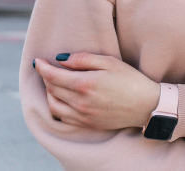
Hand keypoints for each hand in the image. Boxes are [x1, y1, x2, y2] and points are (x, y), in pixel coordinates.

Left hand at [33, 52, 159, 129]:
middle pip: (52, 89)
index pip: (53, 75)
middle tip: (47, 68)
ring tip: (53, 83)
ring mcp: (82, 115)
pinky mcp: (86, 124)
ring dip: (49, 93)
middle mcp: (80, 102)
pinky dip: (56, 106)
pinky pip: (62, 117)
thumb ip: (83, 59)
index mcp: (85, 84)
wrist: (147, 105)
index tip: (37, 61)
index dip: (42, 67)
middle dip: (45, 77)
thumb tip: (61, 59)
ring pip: (53, 105)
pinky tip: (61, 99)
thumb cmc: (131, 80)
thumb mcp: (110, 62)